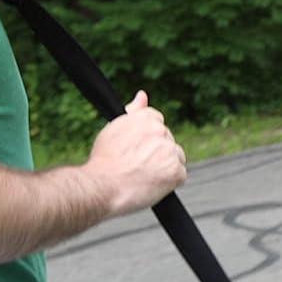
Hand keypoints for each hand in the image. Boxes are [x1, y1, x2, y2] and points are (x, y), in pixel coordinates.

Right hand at [84, 90, 186, 217]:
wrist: (102, 186)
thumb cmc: (103, 160)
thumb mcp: (114, 129)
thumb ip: (133, 111)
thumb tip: (142, 95)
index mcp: (145, 118)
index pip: (158, 123)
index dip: (148, 140)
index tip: (138, 151)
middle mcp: (160, 130)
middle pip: (168, 141)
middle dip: (157, 153)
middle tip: (137, 167)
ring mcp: (169, 150)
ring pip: (176, 157)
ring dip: (165, 167)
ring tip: (143, 176)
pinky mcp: (175, 171)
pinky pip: (180, 175)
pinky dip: (169, 183)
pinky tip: (151, 185)